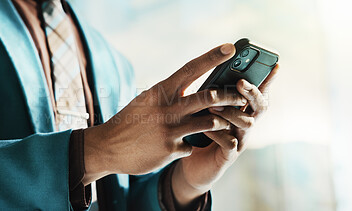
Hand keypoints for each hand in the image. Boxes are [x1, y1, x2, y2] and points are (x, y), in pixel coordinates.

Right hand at [81, 43, 247, 184]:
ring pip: (210, 122)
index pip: (190, 69)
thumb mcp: (146, 101)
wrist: (107, 148)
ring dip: (222, 122)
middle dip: (231, 95)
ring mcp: (170, 129)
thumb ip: (167, 95)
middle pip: (208, 96)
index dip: (211, 57)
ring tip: (226, 122)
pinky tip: (178, 147)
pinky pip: (191, 146)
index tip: (229, 48)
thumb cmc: (129, 121)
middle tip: (243, 96)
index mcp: (160, 91)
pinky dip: (189, 145)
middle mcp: (167, 108)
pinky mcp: (171, 149)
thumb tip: (189, 86)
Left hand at [172, 65, 278, 206]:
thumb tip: (210, 68)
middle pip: (260, 106)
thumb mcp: (202, 109)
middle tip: (241, 82)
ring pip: (246, 123)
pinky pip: (230, 143)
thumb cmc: (197, 132)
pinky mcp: (228, 156)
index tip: (274, 64)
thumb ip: (210, 95)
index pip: (258, 92)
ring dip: (231, 112)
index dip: (267, 80)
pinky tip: (205, 128)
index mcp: (240, 110)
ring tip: (213, 106)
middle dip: (252, 93)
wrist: (189, 164)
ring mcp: (239, 140)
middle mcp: (244, 125)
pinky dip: (218, 133)